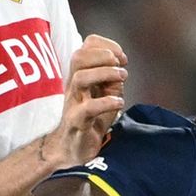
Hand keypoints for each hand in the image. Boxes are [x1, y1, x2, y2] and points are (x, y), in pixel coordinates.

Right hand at [44, 35, 126, 167]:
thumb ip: (112, 80)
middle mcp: (74, 86)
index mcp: (80, 75)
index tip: (122, 57)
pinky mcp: (76, 123)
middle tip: (120, 65)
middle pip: (78, 57)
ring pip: (80, 78)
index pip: (85, 47)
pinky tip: (119, 103)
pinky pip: (87, 109)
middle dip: (102, 55)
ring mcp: (73, 103)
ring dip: (105, 73)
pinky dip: (106, 102)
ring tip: (122, 78)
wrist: (73, 150)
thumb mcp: (105, 94)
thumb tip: (121, 68)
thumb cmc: (90, 119)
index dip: (105, 46)